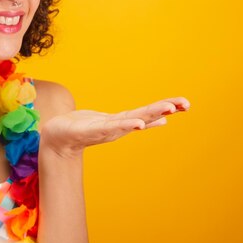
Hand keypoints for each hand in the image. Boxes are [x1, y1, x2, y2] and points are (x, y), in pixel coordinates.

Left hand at [39, 97, 189, 157]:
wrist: (56, 138)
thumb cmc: (81, 128)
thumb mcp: (109, 122)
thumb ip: (131, 121)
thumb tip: (157, 120)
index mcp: (123, 122)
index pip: (149, 113)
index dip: (167, 107)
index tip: (186, 103)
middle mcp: (118, 127)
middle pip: (146, 115)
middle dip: (165, 109)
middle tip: (185, 104)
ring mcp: (107, 129)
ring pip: (133, 120)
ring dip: (150, 116)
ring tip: (168, 110)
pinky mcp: (92, 130)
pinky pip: (111, 127)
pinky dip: (126, 125)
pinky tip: (137, 124)